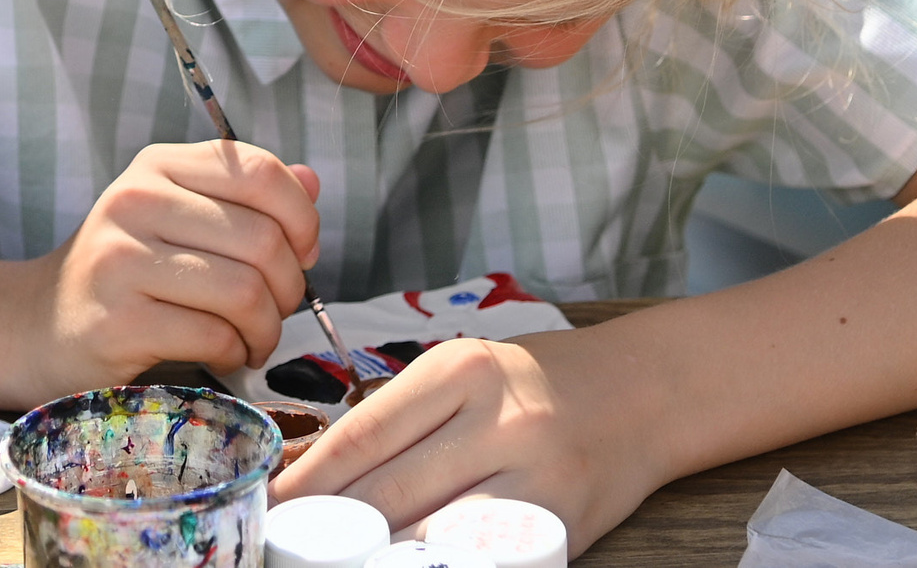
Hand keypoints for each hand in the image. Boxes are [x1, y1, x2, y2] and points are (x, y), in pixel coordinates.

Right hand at [13, 142, 321, 397]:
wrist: (39, 326)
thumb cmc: (127, 270)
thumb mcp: (180, 216)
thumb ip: (246, 198)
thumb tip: (311, 182)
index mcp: (159, 164)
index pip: (260, 172)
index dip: (302, 217)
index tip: (303, 253)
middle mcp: (135, 201)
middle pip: (262, 239)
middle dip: (290, 287)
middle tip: (278, 310)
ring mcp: (121, 260)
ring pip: (244, 292)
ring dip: (266, 328)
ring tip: (254, 339)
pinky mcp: (117, 321)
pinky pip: (213, 335)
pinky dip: (235, 353)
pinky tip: (225, 355)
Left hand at [271, 332, 670, 554]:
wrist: (646, 392)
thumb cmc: (540, 383)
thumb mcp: (470, 373)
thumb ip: (406, 417)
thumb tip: (319, 477)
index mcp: (463, 368)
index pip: (363, 435)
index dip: (307, 482)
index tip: (269, 508)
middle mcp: (500, 419)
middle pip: (387, 493)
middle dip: (328, 530)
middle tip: (289, 546)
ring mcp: (536, 476)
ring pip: (429, 534)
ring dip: (374, 555)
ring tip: (333, 559)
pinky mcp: (561, 524)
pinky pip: (479, 556)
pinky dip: (435, 564)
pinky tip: (406, 564)